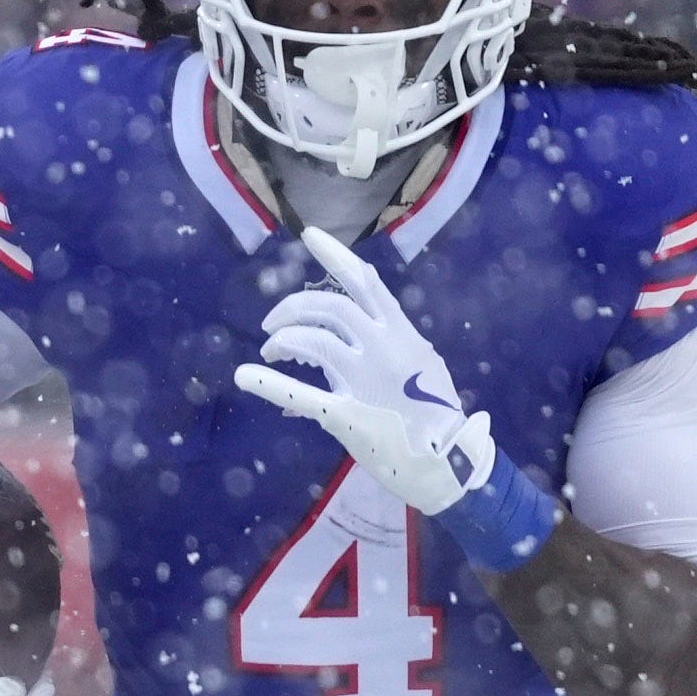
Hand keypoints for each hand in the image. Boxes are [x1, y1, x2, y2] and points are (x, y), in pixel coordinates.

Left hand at [231, 226, 503, 518]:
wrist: (450, 458)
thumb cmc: (437, 414)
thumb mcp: (423, 366)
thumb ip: (389, 349)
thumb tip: (355, 346)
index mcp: (401, 333)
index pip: (365, 282)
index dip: (335, 256)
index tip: (309, 236)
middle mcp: (382, 347)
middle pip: (329, 307)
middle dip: (293, 308)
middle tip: (271, 324)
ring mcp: (364, 379)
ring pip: (312, 340)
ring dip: (284, 340)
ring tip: (271, 351)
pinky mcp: (347, 414)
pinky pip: (302, 394)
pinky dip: (270, 384)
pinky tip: (246, 376)